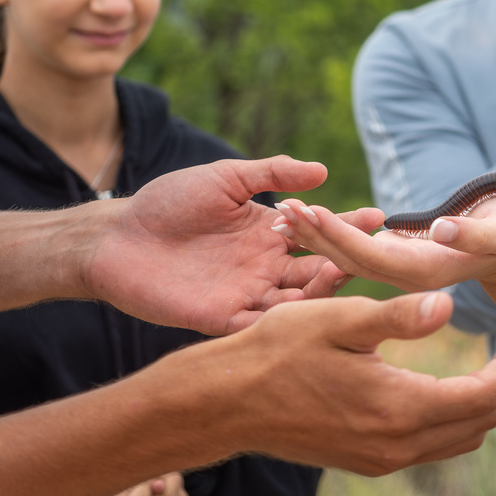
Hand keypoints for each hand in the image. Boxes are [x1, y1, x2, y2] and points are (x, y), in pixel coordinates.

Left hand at [85, 156, 357, 334]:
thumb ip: (272, 174)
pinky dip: (283, 322)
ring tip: (342, 275)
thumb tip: (322, 170)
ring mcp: (248, 295)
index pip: (322, 232)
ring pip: (298, 302)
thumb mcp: (226, 178)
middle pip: (318, 270)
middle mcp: (267, 268)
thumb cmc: (169, 202)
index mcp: (272, 235)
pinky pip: (260, 325)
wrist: (116, 238)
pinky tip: (303, 313)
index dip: (350, 225)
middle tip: (371, 252)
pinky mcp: (222, 319)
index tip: (380, 216)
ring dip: (321, 292)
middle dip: (346, 261)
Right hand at [203, 292, 495, 473]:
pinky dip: (450, 420)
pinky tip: (442, 389)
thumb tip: (448, 305)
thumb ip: (399, 316)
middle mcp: (396, 444)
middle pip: (478, 423)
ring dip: (480, 406)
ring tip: (486, 365)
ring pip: (456, 440)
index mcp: (398, 407)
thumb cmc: (280, 350)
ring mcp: (380, 459)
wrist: (226, 401)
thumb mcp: (342, 318)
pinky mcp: (365, 461)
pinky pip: (428, 448)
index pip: (483, 396)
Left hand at [272, 193, 495, 290]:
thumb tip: (441, 230)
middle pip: (349, 259)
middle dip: (316, 233)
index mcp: (424, 271)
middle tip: (282, 208)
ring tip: (284, 212)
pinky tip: (304, 224)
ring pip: (345, 258)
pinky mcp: (394, 261)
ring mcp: (397, 272)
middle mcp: (405, 276)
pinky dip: (327, 238)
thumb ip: (472, 232)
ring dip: (315, 236)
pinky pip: (352, 254)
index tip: (310, 211)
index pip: (370, 256)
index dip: (339, 235)